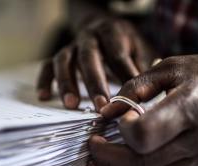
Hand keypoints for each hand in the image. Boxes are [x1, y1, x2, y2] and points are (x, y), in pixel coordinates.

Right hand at [36, 17, 155, 111]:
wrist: (102, 27)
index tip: (128, 100)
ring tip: (72, 105)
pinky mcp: (60, 55)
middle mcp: (89, 36)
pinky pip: (47, 66)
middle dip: (94, 82)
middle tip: (100, 106)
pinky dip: (44, 80)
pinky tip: (44, 97)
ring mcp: (71, 45)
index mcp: (112, 32)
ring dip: (67, 82)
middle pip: (89, 57)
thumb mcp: (139, 49)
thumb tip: (153, 96)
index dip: (122, 76)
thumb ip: (144, 68)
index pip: (117, 55)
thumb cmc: (125, 45)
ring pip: (64, 60)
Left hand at [88, 54, 197, 165]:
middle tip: (91, 146)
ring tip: (96, 164)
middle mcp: (197, 137)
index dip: (124, 131)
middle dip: (109, 158)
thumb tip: (107, 111)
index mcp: (190, 106)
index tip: (117, 119)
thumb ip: (135, 86)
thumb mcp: (174, 66)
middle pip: (143, 162)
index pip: (147, 133)